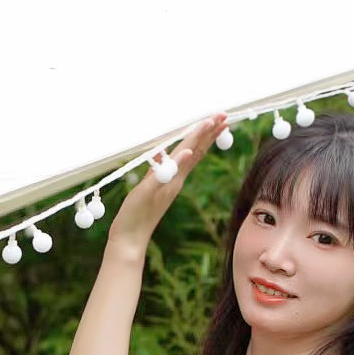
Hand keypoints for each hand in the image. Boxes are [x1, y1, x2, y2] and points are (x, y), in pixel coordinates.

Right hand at [107, 113, 228, 256]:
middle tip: (224, 115)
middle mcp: (175, 179)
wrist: (129, 239)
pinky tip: (184, 150)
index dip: (202, 131)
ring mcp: (170, 183)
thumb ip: (165, 172)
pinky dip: (183, 154)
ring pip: (190, 158)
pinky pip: (177, 166)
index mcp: (173, 177)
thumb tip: (186, 154)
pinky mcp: (162, 188)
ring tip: (213, 128)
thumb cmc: (134, 216)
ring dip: (202, 141)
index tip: (216, 117)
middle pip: (196, 151)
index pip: (191, 149)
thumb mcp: (147, 191)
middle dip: (210, 132)